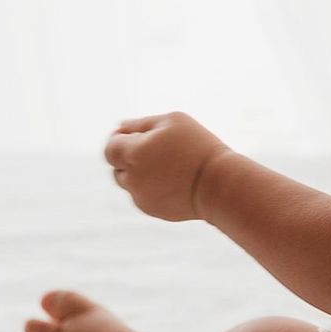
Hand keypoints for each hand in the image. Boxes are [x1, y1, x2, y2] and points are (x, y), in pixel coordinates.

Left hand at [103, 112, 231, 221]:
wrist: (219, 185)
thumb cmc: (199, 147)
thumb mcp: (173, 121)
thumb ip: (142, 123)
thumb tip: (121, 128)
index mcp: (134, 153)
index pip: (110, 148)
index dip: (119, 140)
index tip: (136, 136)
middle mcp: (132, 178)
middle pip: (117, 167)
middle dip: (130, 157)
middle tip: (157, 150)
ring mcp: (141, 197)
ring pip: (130, 182)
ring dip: (141, 173)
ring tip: (169, 166)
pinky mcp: (152, 210)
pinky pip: (145, 195)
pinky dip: (154, 188)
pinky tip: (176, 181)